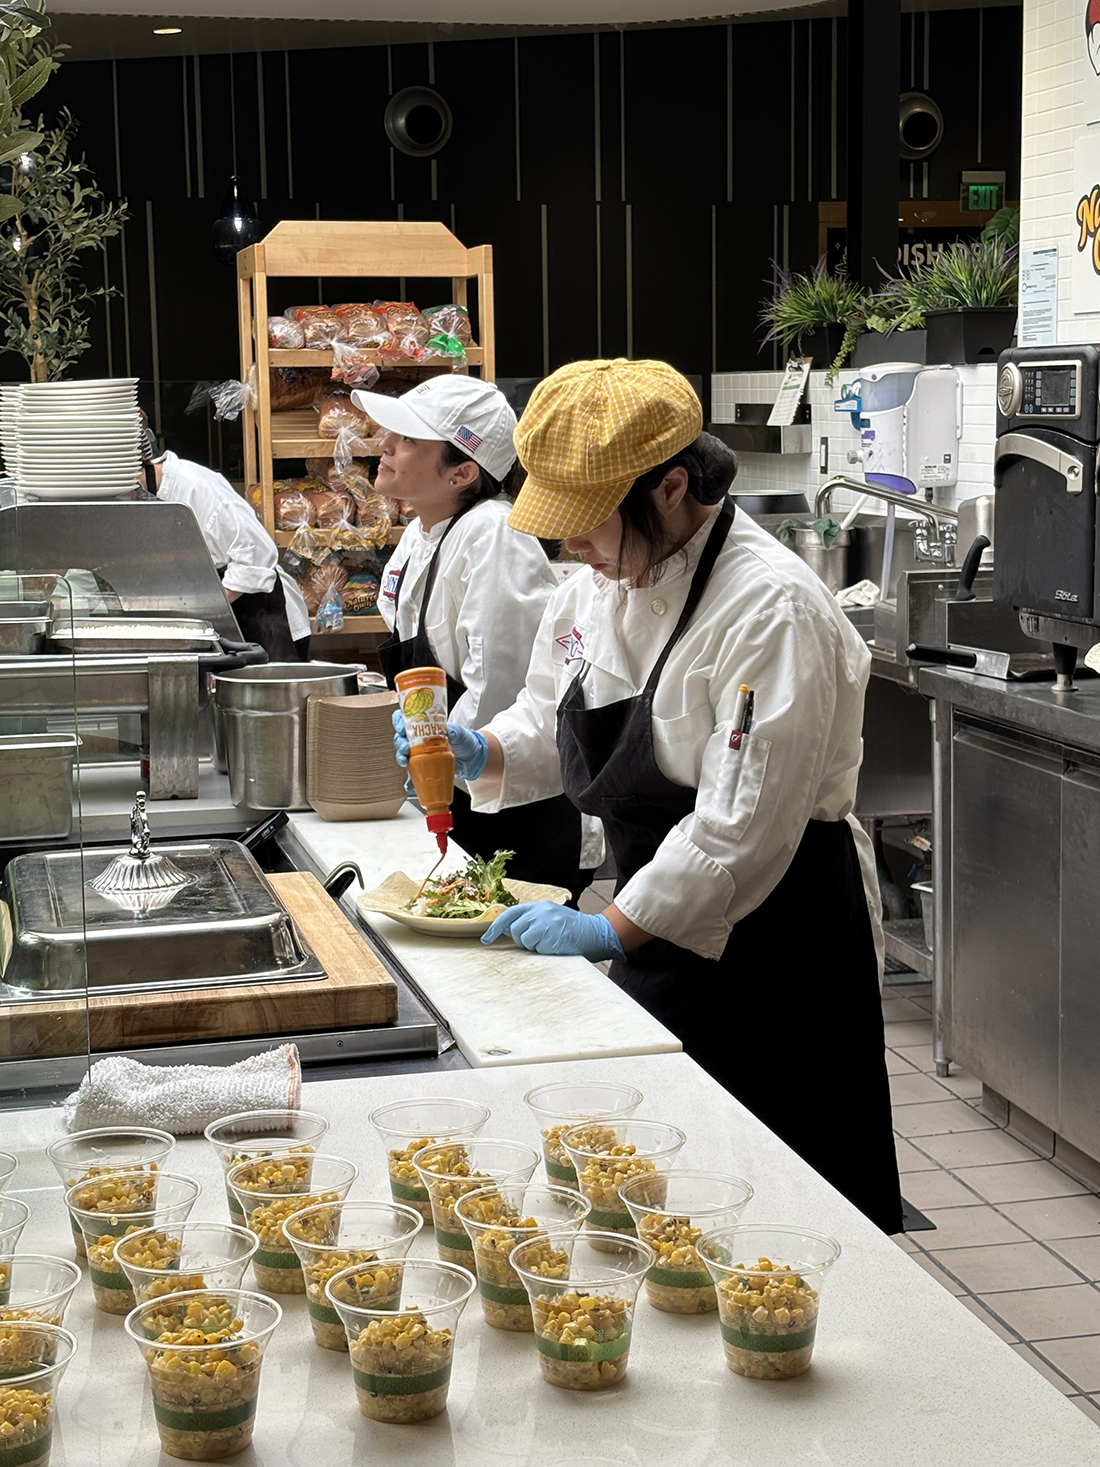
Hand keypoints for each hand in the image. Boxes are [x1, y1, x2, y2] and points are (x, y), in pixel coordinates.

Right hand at [391, 710, 488, 779]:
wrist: (471, 758)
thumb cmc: (463, 741)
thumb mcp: (460, 733)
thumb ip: (454, 731)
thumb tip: (448, 731)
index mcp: (424, 725)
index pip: (405, 719)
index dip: (399, 721)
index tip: (402, 727)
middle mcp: (418, 738)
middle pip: (401, 737)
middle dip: (400, 742)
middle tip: (406, 748)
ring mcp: (419, 752)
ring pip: (402, 753)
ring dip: (401, 757)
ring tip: (405, 762)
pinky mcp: (422, 765)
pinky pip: (411, 771)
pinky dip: (408, 778)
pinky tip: (409, 782)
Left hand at [481, 903, 623, 960]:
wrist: (595, 933)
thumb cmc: (572, 930)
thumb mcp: (551, 917)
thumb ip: (532, 921)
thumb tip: (509, 931)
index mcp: (539, 906)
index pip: (510, 913)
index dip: (496, 927)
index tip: (486, 940)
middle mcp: (541, 911)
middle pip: (515, 930)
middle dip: (521, 940)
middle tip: (538, 942)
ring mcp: (546, 923)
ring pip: (523, 940)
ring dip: (533, 946)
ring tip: (550, 943)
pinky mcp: (551, 936)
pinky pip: (536, 948)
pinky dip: (543, 951)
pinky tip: (555, 946)